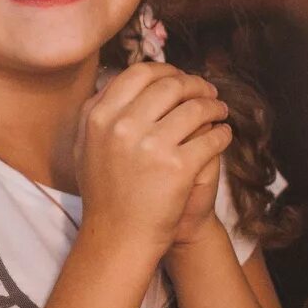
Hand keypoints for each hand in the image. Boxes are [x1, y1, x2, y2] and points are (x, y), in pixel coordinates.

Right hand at [74, 64, 230, 258]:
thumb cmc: (105, 192)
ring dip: (214, 106)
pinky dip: (223, 134)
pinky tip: (223, 136)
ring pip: (196, 108)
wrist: (119, 237)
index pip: (139, 74)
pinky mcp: (178, 167)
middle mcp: (122, 126)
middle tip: (208, 92)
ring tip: (220, 112)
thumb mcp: (84, 146)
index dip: (166, 71)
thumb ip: (98, 111)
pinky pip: (212, 137)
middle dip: (196, 85)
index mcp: (99, 116)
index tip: (180, 78)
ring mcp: (151, 146)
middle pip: (171, 85)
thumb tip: (117, 79)